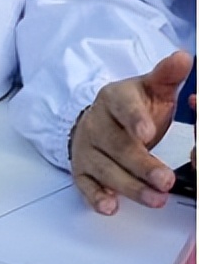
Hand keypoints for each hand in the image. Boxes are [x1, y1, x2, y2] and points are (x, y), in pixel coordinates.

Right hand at [69, 51, 190, 215]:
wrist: (99, 122)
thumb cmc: (133, 108)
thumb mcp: (152, 88)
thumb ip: (167, 75)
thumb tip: (182, 57)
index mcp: (113, 99)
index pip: (122, 108)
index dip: (134, 120)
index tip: (146, 133)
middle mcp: (96, 124)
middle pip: (117, 146)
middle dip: (141, 165)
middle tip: (165, 180)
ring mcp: (87, 148)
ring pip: (104, 169)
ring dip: (128, 186)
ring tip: (155, 199)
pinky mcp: (81, 170)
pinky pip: (84, 185)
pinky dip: (95, 196)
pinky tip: (109, 206)